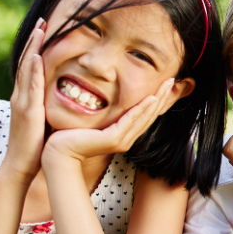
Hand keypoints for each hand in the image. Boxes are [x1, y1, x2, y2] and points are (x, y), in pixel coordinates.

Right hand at [3, 19, 48, 182]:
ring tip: (41, 29)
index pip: (32, 66)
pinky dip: (33, 72)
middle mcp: (22, 95)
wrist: (22, 164)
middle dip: (35, 40)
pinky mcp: (28, 112)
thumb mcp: (44, 119)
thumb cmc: (36, 145)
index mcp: (27, 97)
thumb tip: (63, 97)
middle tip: (43, 19)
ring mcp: (23, 102)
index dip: (38, 47)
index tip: (46, 29)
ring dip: (34, 48)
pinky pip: (30, 88)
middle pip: (27, 61)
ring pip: (27, 69)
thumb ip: (49, 106)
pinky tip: (37, 58)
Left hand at [43, 78, 176, 165]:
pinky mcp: (114, 139)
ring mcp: (122, 140)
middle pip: (150, 115)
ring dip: (158, 99)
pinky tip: (151, 98)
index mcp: (124, 134)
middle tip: (173, 81)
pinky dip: (141, 109)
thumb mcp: (93, 122)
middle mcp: (127, 138)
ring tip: (167, 85)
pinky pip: (131, 120)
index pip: (145, 115)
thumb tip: (107, 100)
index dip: (158, 100)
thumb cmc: (70, 136)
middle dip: (163, 97)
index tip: (165, 85)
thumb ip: (104, 115)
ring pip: (145, 116)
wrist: (59, 152)